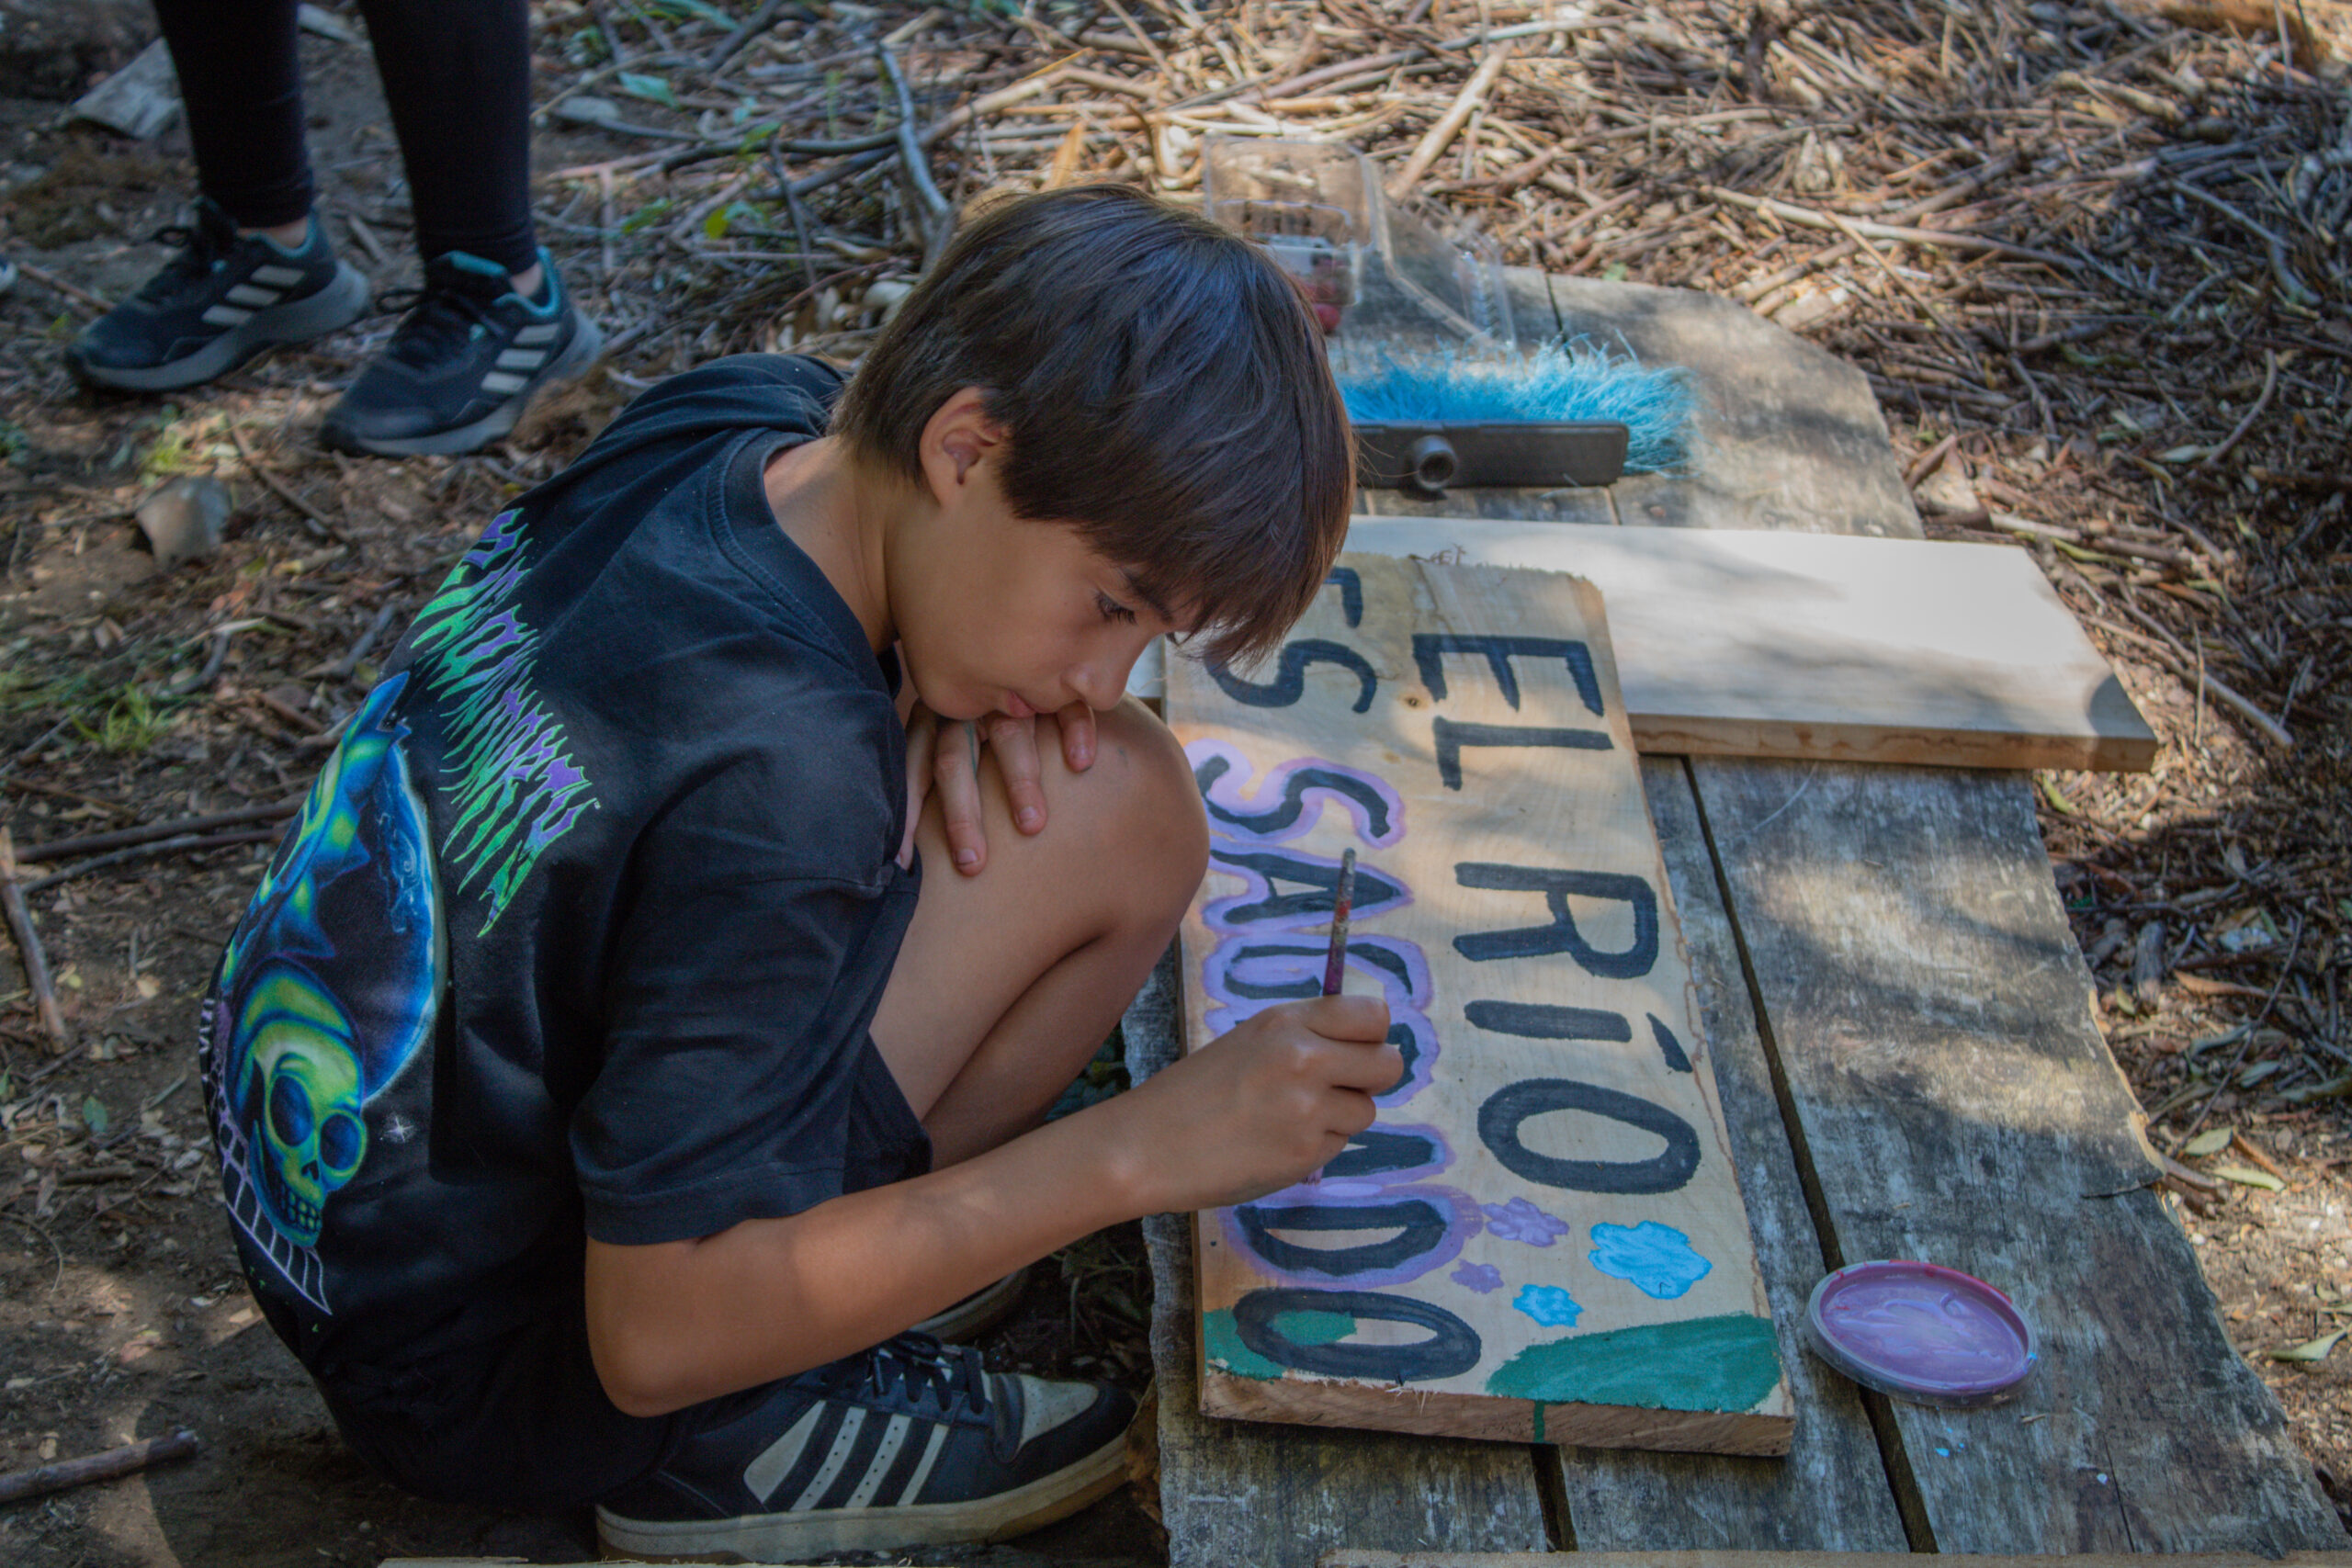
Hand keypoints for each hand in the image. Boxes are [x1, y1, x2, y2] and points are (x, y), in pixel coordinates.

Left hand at [899, 700, 1097, 873]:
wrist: (1008, 647)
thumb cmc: (976, 713)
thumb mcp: (944, 733)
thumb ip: (930, 773)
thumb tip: (901, 848)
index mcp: (932, 719)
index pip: (914, 768)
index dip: (906, 814)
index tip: (903, 864)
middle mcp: (965, 707)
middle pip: (955, 759)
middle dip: (962, 814)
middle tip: (971, 863)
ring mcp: (1009, 694)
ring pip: (1008, 735)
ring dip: (1019, 781)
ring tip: (1031, 827)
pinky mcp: (1054, 686)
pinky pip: (1064, 706)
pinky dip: (1073, 733)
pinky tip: (1080, 764)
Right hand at [1112, 996, 1396, 1211]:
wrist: (1147, 1146)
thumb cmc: (1194, 1092)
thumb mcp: (1250, 1041)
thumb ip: (1306, 1036)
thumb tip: (1368, 1044)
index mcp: (1286, 1021)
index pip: (1374, 1013)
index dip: (1373, 1034)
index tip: (1358, 1047)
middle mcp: (1303, 1057)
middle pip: (1389, 1063)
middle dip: (1372, 1078)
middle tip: (1339, 1088)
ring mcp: (1307, 1107)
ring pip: (1365, 1110)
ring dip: (1340, 1117)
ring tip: (1289, 1119)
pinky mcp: (1305, 1152)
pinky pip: (1340, 1143)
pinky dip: (1317, 1146)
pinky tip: (1275, 1143)